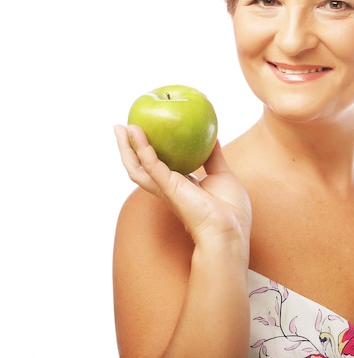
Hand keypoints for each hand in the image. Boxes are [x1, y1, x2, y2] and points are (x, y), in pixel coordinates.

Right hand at [114, 124, 251, 249]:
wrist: (230, 229)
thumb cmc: (231, 210)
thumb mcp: (222, 175)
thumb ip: (214, 157)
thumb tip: (213, 137)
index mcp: (181, 187)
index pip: (159, 167)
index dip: (149, 153)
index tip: (144, 133)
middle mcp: (169, 188)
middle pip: (141, 167)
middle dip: (129, 149)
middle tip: (122, 128)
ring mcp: (167, 189)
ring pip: (138, 168)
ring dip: (126, 148)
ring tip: (119, 128)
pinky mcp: (169, 188)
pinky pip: (151, 165)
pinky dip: (142, 149)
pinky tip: (136, 134)